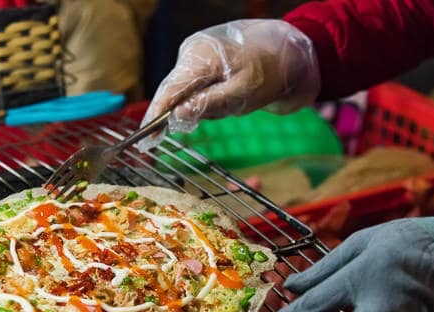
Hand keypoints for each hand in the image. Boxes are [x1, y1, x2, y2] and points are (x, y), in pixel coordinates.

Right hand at [137, 19, 319, 151]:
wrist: (289, 48)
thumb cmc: (269, 72)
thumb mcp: (241, 95)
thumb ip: (207, 105)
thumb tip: (176, 116)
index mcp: (201, 57)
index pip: (168, 91)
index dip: (155, 117)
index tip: (144, 140)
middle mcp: (192, 51)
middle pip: (173, 90)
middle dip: (182, 113)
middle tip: (197, 126)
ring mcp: (196, 51)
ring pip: (185, 89)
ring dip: (199, 104)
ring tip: (232, 101)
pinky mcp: (202, 55)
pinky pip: (195, 82)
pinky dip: (205, 95)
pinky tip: (227, 95)